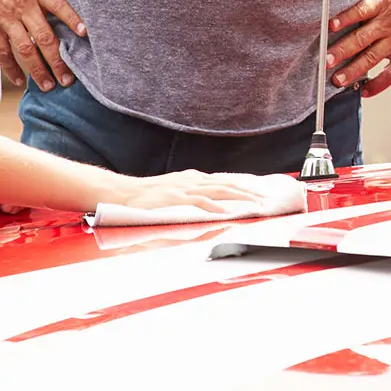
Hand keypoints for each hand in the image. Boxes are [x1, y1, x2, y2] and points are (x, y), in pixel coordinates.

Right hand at [0, 0, 84, 91]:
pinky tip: (20, 81)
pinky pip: (2, 52)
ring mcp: (5, 17)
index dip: (71, 17)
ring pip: (25, 49)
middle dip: (57, 61)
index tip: (85, 32)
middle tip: (68, 79)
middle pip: (44, 37)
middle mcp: (22, 5)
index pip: (58, 4)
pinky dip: (10, 68)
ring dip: (37, 70)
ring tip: (49, 85)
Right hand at [115, 170, 268, 213]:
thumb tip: (213, 204)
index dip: (243, 186)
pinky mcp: (175, 196)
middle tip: (265, 198)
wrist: (124, 193)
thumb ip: (193, 195)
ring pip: (219, 189)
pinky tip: (226, 212)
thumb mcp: (176, 191)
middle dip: (248, 191)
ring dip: (239, 197)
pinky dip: (214, 206)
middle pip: (227, 183)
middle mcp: (192, 179)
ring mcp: (184, 187)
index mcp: (193, 178)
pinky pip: (199, 200)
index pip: (224, 181)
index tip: (260, 191)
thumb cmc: (148, 196)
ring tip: (255, 204)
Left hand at [326, 0, 390, 96]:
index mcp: (383, 1)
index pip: (361, 9)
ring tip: (337, 81)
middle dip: (342, 51)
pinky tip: (364, 91)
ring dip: (353, 71)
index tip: (329, 26)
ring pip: (372, 58)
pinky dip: (378, 85)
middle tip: (325, 61)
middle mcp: (389, 22)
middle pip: (361, 38)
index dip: (345, 17)